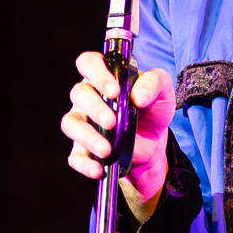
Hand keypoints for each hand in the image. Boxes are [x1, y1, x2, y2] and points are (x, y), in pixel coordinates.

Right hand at [63, 54, 174, 219]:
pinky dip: (84, 164)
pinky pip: (75, 155)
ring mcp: (83, 122)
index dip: (97, 73)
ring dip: (86, 136)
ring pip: (70, 123)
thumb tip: (138, 95)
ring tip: (106, 149)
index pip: (88, 63)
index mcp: (105, 77)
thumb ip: (155, 83)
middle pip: (78, 93)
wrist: (154, 143)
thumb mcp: (163, 92)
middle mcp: (89, 97)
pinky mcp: (83, 147)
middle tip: (112, 122)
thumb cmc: (152, 110)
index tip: (114, 90)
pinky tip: (98, 169)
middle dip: (94, 108)